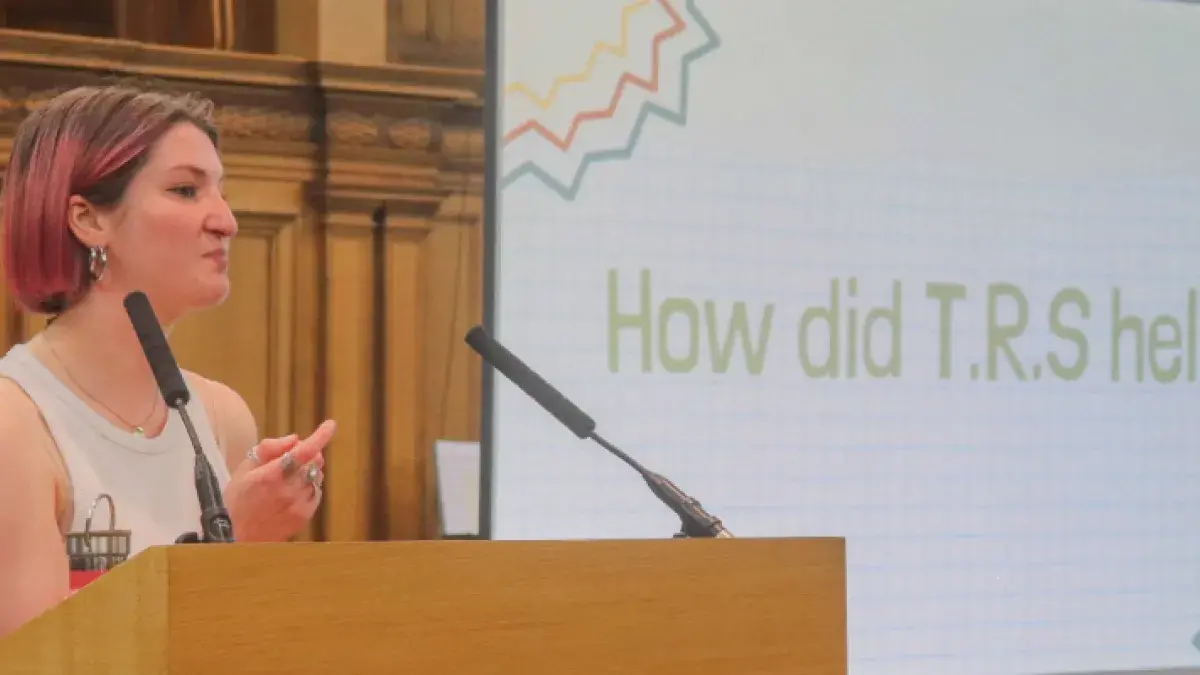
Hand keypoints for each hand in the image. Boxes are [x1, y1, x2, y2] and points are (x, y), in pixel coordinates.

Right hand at [223, 420, 335, 542]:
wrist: (237, 536)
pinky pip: (316, 492)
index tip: (330, 425)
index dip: (320, 436)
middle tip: (292, 457)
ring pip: (317, 476)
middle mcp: (288, 490)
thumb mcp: (244, 468)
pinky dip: (309, 486)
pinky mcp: (305, 515)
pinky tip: (292, 491)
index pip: (303, 451)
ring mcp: (298, 504)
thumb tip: (295, 439)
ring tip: (287, 478)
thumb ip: (269, 449)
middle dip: (309, 453)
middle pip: (315, 461)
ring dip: (308, 470)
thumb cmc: (238, 499)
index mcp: (271, 475)